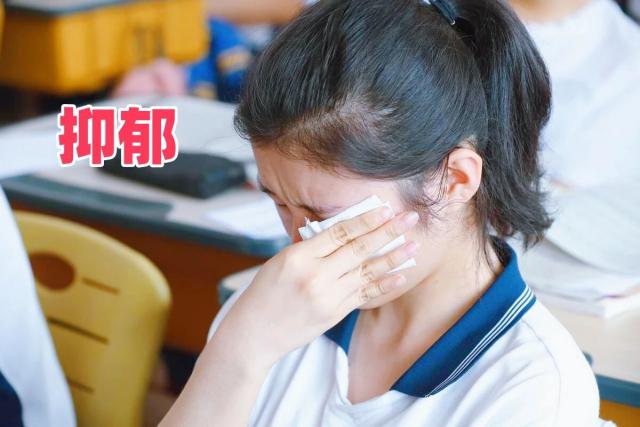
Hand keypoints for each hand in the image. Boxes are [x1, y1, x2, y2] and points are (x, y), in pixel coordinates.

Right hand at [213, 206, 420, 370]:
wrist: (254, 333)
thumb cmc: (264, 292)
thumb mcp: (281, 260)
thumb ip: (310, 246)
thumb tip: (342, 230)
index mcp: (298, 257)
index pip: (339, 233)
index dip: (365, 220)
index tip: (386, 209)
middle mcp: (315, 276)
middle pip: (359, 249)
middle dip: (388, 232)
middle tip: (411, 218)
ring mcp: (327, 297)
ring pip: (367, 272)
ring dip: (394, 258)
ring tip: (415, 245)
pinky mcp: (334, 313)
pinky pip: (365, 295)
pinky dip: (384, 283)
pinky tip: (401, 275)